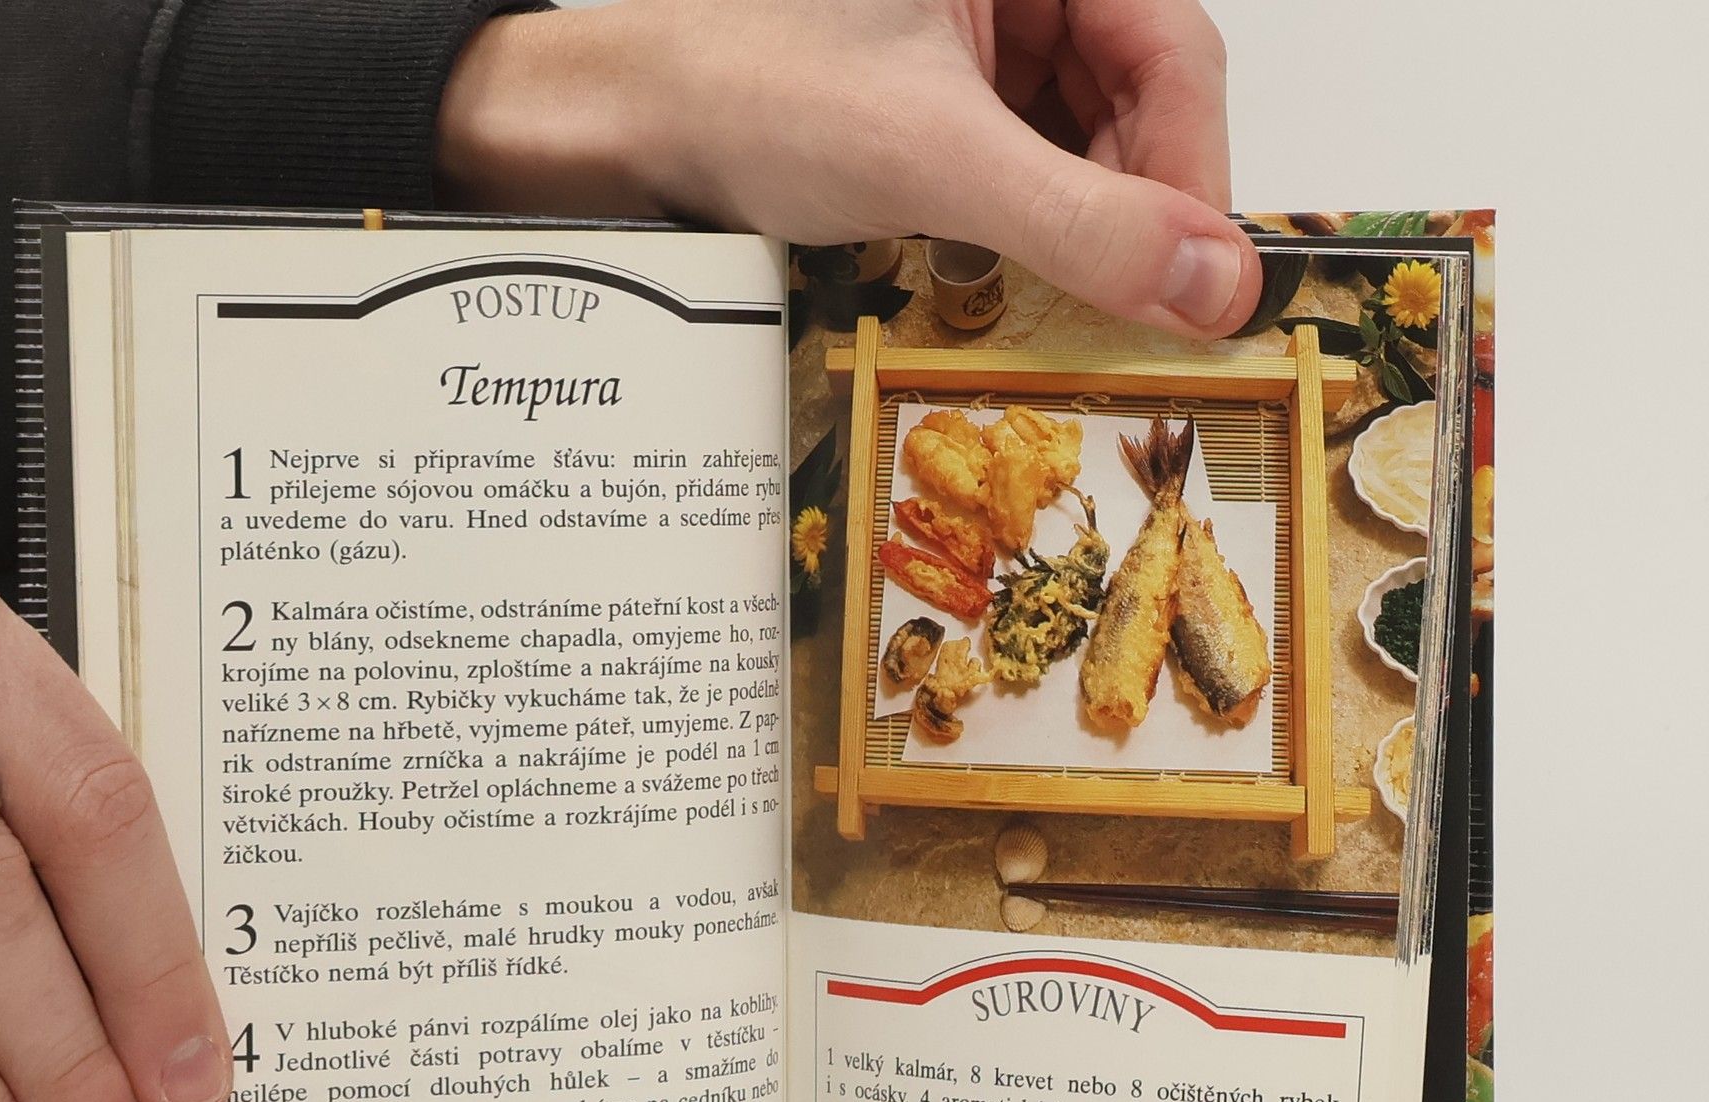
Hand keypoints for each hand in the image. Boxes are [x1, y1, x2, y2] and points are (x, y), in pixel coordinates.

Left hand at [440, 0, 1258, 336]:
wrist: (632, 126)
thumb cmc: (749, 93)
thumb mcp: (931, 161)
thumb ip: (1080, 223)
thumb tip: (1215, 284)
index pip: (1177, 54)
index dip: (1196, 177)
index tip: (1200, 286)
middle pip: (1143, 103)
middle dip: (1136, 211)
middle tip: (1131, 313)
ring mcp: (986, 43)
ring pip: (1091, 146)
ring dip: (1085, 231)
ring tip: (1062, 300)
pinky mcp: (952, 103)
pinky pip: (1032, 168)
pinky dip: (1034, 232)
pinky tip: (1014, 278)